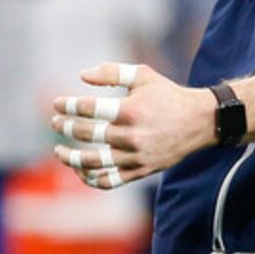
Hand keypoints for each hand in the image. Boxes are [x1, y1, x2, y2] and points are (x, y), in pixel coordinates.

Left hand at [51, 62, 215, 189]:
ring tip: (59, 150)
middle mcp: (132, 135)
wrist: (199, 122)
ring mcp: (136, 157)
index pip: (89, 109)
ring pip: (94, 162)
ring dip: (71, 158)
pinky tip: (79, 170)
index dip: (68, 106)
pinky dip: (91, 179)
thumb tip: (82, 75)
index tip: (57, 104)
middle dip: (65, 128)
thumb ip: (112, 72)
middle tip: (55, 123)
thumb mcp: (143, 76)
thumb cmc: (167, 95)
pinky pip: (109, 181)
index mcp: (131, 110)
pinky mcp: (140, 171)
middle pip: (87, 135)